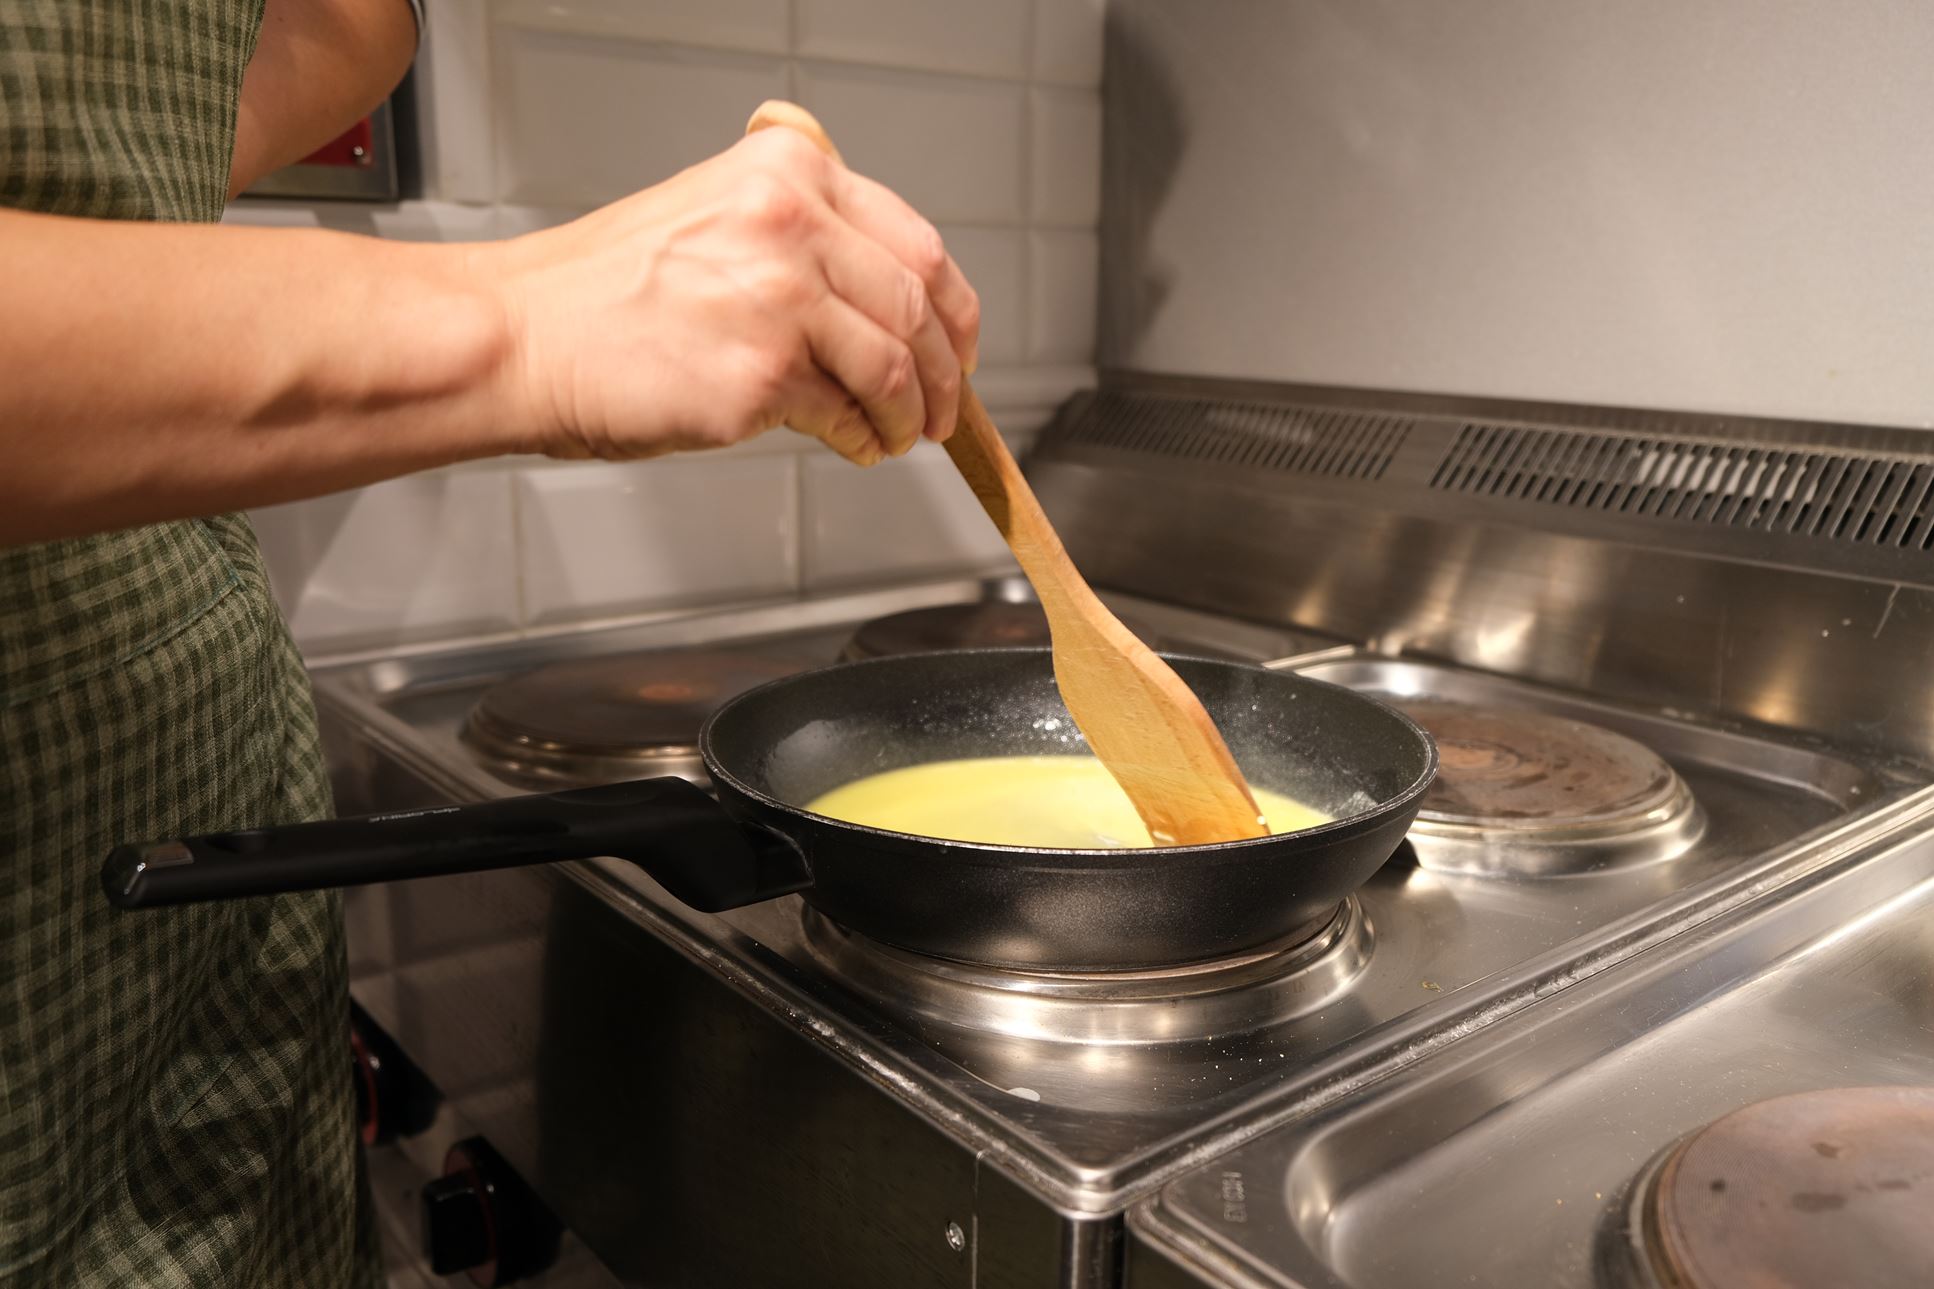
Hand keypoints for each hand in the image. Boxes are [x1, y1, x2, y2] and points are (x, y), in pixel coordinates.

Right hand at [482, 128, 980, 465]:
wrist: (522, 339)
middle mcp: (791, 224)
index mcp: (787, 174)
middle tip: (945, 410)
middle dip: (946, 373)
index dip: (954, 309)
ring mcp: (780, 300)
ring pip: (895, 367)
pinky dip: (863, 439)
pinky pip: (847, 415)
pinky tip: (855, 445)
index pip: (916, 244)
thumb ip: (798, 234)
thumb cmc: (603, 293)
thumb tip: (886, 299)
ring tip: (899, 436)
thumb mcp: (710, 214)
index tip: (959, 346)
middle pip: (919, 306)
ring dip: (909, 415)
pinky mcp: (762, 376)